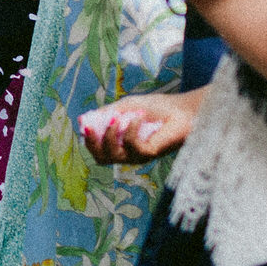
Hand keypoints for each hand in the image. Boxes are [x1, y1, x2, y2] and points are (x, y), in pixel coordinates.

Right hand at [79, 88, 204, 163]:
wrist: (183, 109)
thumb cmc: (158, 108)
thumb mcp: (127, 106)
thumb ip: (107, 113)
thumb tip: (83, 119)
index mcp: (123, 145)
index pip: (99, 153)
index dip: (89, 141)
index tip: (85, 125)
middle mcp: (130, 154)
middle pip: (102, 159)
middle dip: (93, 143)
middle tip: (91, 127)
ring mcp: (141, 156)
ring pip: (114, 155)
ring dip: (112, 133)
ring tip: (121, 116)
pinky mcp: (151, 154)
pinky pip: (132, 145)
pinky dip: (131, 128)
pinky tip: (139, 116)